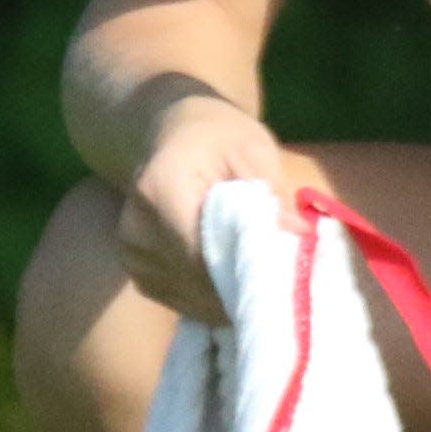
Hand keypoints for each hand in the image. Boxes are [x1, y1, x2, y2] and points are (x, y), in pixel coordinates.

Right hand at [116, 84, 292, 327]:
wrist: (173, 132)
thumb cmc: (218, 136)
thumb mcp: (253, 149)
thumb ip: (273, 193)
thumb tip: (299, 235)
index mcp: (162, 189)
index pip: (201, 254)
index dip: (242, 274)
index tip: (280, 280)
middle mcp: (136, 225)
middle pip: (194, 280)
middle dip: (240, 288)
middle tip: (280, 288)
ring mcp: (131, 251)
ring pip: (188, 296)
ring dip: (226, 298)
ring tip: (259, 282)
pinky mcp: (136, 268)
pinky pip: (179, 299)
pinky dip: (209, 299)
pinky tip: (234, 284)